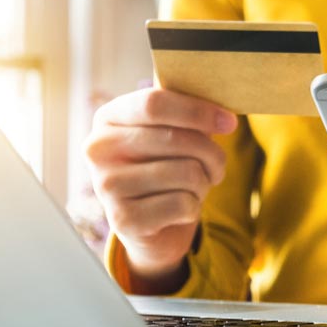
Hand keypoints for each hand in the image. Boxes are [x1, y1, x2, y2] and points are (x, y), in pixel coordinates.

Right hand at [84, 88, 235, 290]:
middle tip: (217, 165)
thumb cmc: (167, 168)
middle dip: (211, 153)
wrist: (153, 226)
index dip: (198, 110)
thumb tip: (219, 100)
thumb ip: (186, 111)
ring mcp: (105, 186)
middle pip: (176, 138)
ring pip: (185, 173)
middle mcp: (97, 149)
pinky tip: (181, 209)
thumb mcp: (173, 134)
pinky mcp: (123, 220)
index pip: (154, 102)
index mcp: (108, 118)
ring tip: (196, 186)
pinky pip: (183, 204)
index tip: (229, 122)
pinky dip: (194, 208)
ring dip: (204, 182)